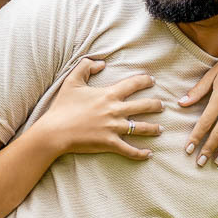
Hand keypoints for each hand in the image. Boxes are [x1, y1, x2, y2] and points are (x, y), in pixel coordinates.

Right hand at [41, 57, 163, 159]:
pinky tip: (149, 154)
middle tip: (162, 105)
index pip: (133, 84)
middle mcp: (115, 110)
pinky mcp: (109, 143)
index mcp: (108, 94)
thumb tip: (101, 63)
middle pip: (144, 106)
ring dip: (153, 128)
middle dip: (156, 105)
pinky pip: (129, 149)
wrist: (55, 131)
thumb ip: (86, 66)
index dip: (145, 81)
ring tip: (160, 129)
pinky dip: (140, 153)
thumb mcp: (71, 81)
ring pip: (141, 128)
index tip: (152, 81)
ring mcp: (114, 128)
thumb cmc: (62, 107)